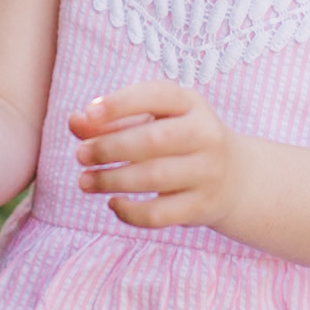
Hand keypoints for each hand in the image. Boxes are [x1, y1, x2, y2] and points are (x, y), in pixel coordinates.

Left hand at [69, 82, 242, 231]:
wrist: (235, 178)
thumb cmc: (178, 141)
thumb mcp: (153, 120)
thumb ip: (112, 120)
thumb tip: (75, 122)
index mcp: (191, 103)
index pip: (156, 95)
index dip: (121, 103)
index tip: (89, 113)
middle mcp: (206, 134)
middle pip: (153, 140)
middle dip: (109, 148)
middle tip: (81, 155)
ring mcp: (207, 172)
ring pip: (154, 178)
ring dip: (111, 180)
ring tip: (85, 181)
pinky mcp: (202, 207)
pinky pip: (160, 214)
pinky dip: (130, 212)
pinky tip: (113, 204)